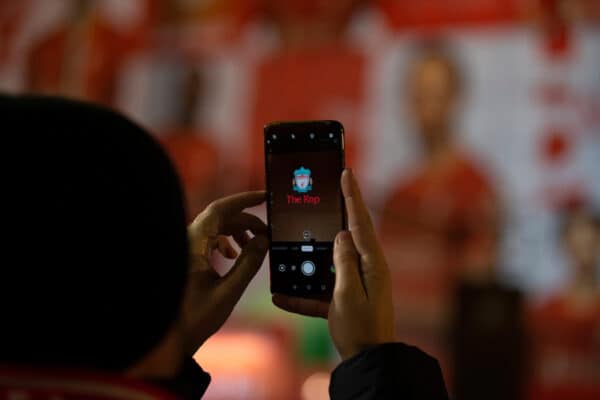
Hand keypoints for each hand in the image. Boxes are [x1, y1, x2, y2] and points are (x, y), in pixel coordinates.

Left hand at [183, 191, 268, 353]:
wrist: (168, 339)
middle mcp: (187, 241)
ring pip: (214, 227)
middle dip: (246, 221)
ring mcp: (185, 248)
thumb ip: (249, 264)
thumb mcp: (228, 292)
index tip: (265, 196)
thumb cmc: (193, 319)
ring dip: (236, 231)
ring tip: (253, 245)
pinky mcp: (185, 257)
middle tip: (267, 232)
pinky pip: (207, 238)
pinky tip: (233, 255)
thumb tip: (263, 241)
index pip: (221, 209)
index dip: (244, 199)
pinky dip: (224, 240)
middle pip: (220, 217)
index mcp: (195, 244)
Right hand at [273, 170, 395, 359]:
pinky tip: (281, 298)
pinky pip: (322, 291)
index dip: (352, 196)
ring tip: (300, 238)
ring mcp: (356, 284)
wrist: (367, 361)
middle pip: (348, 236)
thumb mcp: (349, 293)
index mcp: (372, 264)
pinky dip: (304, 295)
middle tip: (329, 192)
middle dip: (337, 214)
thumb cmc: (361, 328)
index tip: (347, 173)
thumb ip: (345, 261)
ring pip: (332, 261)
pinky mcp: (345, 300)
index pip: (360, 222)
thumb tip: (340, 235)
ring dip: (314, 254)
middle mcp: (367, 269)